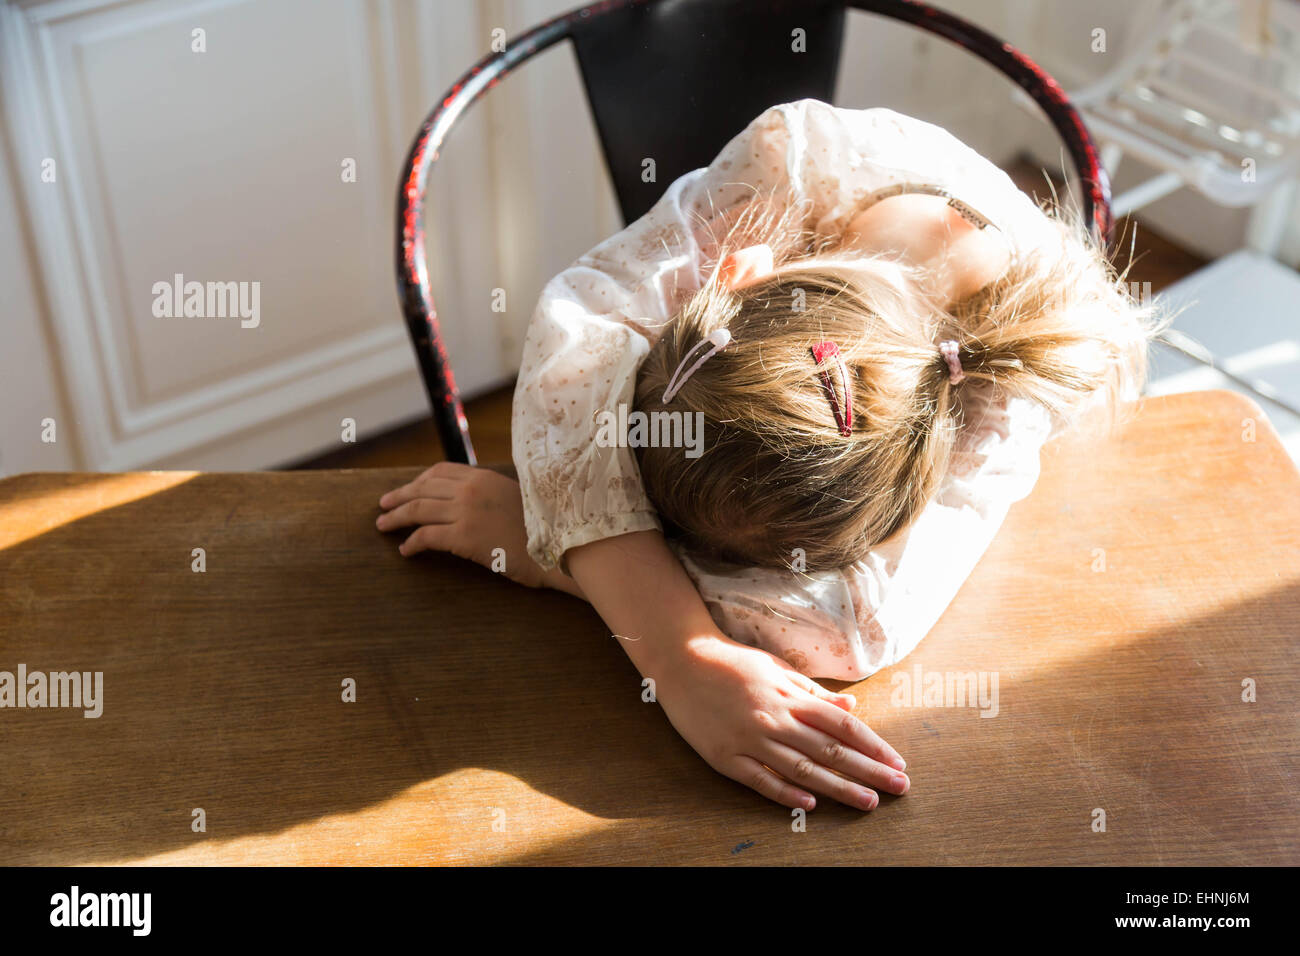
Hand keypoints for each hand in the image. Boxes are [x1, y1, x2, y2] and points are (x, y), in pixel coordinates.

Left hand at [377, 462, 582, 597]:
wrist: (557, 549)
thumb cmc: (541, 530)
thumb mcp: (515, 500)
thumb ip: (491, 496)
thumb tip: (474, 504)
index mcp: (483, 477)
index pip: (440, 472)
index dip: (418, 481)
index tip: (406, 490)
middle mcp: (471, 489)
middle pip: (422, 489)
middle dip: (398, 497)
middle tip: (383, 506)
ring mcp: (466, 512)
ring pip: (418, 510)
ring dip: (396, 518)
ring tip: (383, 526)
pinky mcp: (463, 537)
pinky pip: (426, 537)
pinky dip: (411, 543)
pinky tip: (405, 550)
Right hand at [654, 634, 908, 811]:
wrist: (682, 659)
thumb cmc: (733, 663)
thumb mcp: (778, 669)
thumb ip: (814, 692)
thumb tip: (853, 706)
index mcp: (790, 695)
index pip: (842, 724)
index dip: (873, 745)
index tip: (897, 762)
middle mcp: (775, 718)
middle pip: (831, 749)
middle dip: (869, 771)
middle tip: (899, 788)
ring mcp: (749, 739)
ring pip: (803, 769)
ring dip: (839, 788)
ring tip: (868, 802)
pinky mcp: (725, 756)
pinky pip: (760, 779)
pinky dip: (787, 792)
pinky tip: (811, 804)